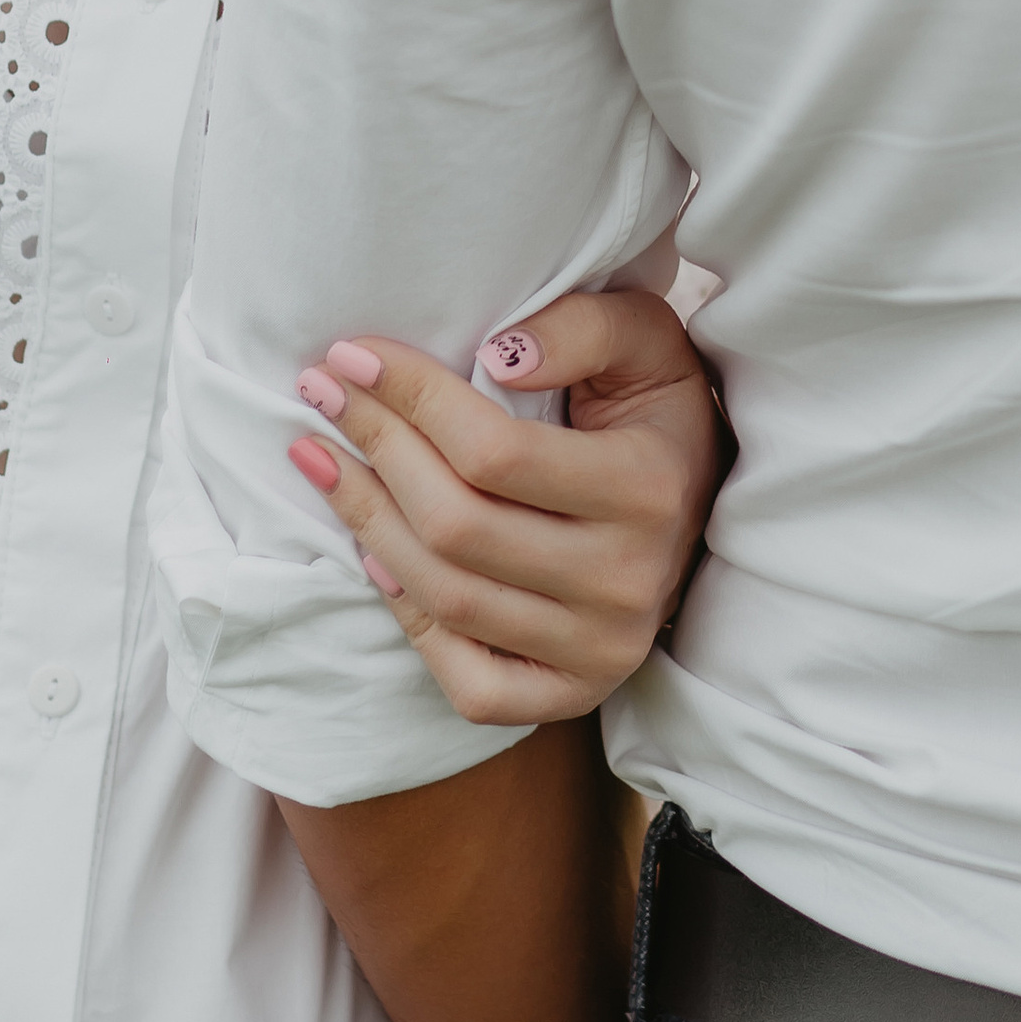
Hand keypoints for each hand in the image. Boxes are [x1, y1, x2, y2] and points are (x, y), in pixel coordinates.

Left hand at [288, 285, 727, 725]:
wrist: (700, 509)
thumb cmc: (653, 412)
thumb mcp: (645, 342)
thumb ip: (582, 327)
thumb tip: (497, 354)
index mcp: (647, 488)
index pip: (495, 453)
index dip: (411, 399)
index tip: (353, 354)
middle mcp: (626, 581)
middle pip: (456, 526)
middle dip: (372, 447)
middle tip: (320, 391)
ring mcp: (599, 650)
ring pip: (445, 595)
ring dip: (365, 518)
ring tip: (321, 457)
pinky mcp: (570, 694)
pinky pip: (465, 678)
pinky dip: (407, 616)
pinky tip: (372, 552)